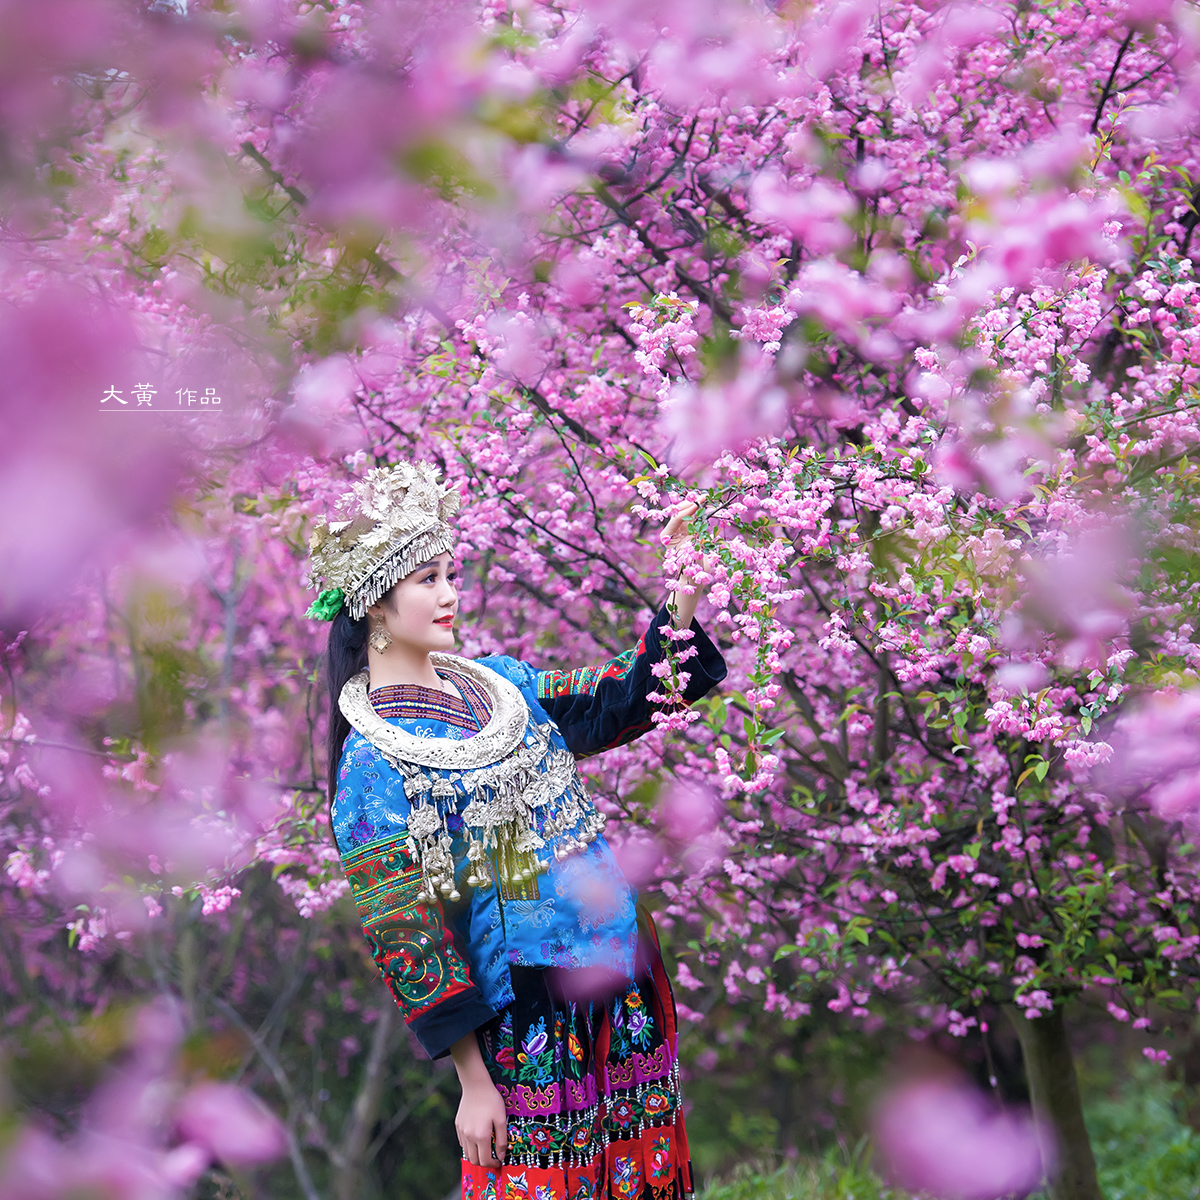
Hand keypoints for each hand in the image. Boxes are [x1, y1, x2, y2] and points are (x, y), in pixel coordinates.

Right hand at [455, 1076, 507, 1166]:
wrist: (476, 1085)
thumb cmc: (491, 1101)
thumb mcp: (501, 1119)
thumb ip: (502, 1140)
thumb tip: (500, 1157)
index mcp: (481, 1136)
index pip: (484, 1160)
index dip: (493, 1165)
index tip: (499, 1162)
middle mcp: (469, 1136)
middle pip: (474, 1160)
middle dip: (484, 1163)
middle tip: (493, 1157)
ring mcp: (462, 1131)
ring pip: (467, 1152)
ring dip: (476, 1155)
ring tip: (485, 1148)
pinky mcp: (458, 1125)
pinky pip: (463, 1142)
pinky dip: (470, 1146)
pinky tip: (477, 1138)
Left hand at [662, 501, 708, 627]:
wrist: (694, 580)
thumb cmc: (691, 571)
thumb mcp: (694, 555)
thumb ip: (699, 541)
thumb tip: (709, 529)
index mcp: (667, 537)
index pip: (676, 519)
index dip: (687, 511)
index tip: (698, 505)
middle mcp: (673, 532)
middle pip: (680, 512)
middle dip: (692, 504)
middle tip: (703, 497)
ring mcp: (682, 531)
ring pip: (689, 514)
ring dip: (699, 506)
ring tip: (709, 501)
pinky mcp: (692, 532)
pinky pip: (697, 519)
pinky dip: (704, 513)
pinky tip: (712, 508)